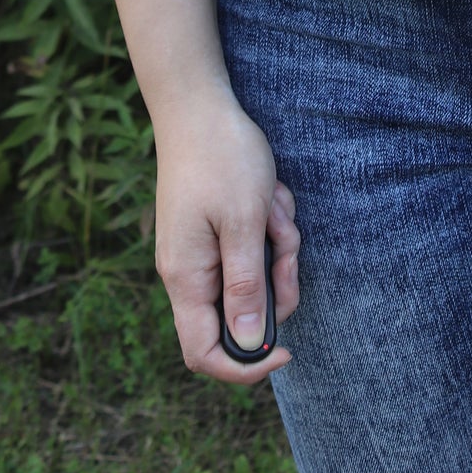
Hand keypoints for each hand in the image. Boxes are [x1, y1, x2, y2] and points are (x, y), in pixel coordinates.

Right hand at [153, 85, 300, 384]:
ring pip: (253, 276)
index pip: (204, 355)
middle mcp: (188, 273)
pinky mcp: (214, 232)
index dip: (245, 366)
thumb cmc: (222, 158)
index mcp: (186, 278)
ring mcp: (200, 251)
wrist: (199, 106)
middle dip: (275, 284)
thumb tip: (249, 346)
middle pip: (240, 314)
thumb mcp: (244, 221)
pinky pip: (252, 248)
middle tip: (286, 244)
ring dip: (276, 246)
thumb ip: (245, 287)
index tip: (286, 350)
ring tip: (274, 203)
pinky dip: (269, 225)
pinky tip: (268, 193)